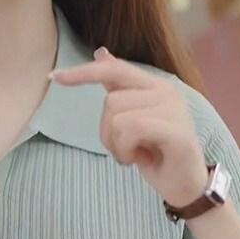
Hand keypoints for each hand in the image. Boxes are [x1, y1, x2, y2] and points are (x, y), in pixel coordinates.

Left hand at [48, 47, 209, 207]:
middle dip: (107, 133)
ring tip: (135, 155)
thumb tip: (100, 53)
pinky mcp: (178, 131)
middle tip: (124, 150)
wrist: (185, 185)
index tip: (54, 77)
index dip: (83, 72)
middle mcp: (166, 91)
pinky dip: (128, 151)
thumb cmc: (156, 154)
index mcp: (154, 86)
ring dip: (118, 147)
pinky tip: (141, 160)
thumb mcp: (132, 120)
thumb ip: (119, 89)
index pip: (114, 69)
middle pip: (110, 102)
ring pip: (118, 119)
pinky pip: (133, 130)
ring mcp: (174, 110)